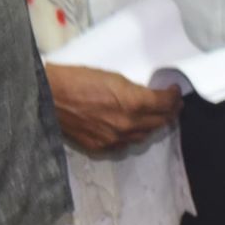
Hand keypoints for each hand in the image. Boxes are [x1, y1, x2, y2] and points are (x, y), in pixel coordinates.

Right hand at [44, 65, 180, 153]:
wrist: (48, 97)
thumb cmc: (78, 80)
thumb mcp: (114, 77)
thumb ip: (134, 91)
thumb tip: (146, 97)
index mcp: (133, 103)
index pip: (164, 104)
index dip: (174, 97)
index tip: (175, 92)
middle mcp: (127, 125)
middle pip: (158, 122)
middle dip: (168, 112)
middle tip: (172, 105)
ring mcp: (114, 139)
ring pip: (143, 136)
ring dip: (152, 126)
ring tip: (156, 117)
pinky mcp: (100, 147)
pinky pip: (124, 145)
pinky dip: (132, 136)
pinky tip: (132, 129)